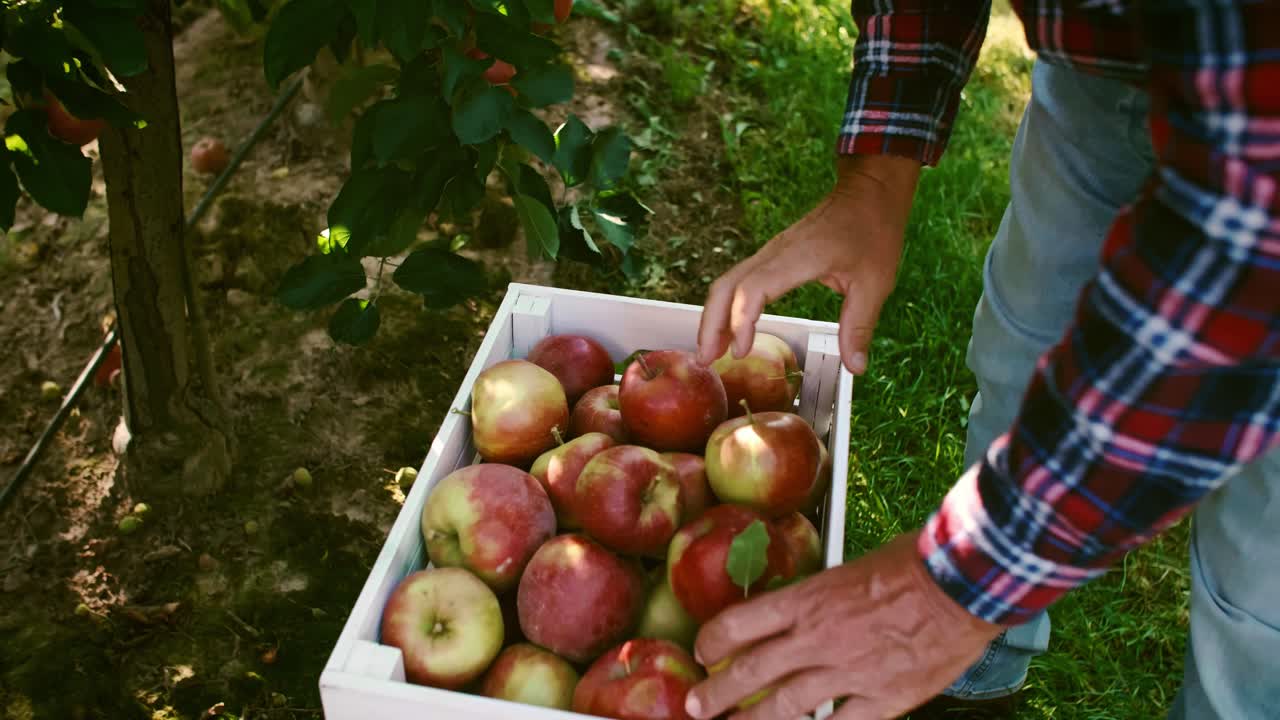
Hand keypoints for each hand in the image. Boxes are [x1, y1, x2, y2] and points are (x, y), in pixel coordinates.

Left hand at [684, 532, 1002, 719]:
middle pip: (752, 671)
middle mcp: (819, 637)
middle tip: (696, 707)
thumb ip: (816, 599)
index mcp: (808, 599)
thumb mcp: (847, 571)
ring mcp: (850, 671)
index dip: (713, 642)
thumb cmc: (909, 565)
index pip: (741, 624)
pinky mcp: (884, 698)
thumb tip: (792, 617)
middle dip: (717, 693)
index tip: (702, 654)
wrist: (961, 582)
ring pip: (785, 706)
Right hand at [696, 155, 919, 374]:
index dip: (740, 322)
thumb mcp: (875, 283)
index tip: (740, 352)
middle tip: (705, 361)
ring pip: (727, 283)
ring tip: (710, 352)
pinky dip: (727, 306)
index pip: (753, 290)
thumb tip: (856, 368)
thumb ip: (859, 326)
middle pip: (726, 287)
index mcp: (799, 258)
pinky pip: (739, 281)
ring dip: (714, 316)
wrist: (868, 191)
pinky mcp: (771, 256)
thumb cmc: (873, 231)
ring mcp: (770, 252)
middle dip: (711, 324)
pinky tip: (730, 330)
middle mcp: (775, 253)